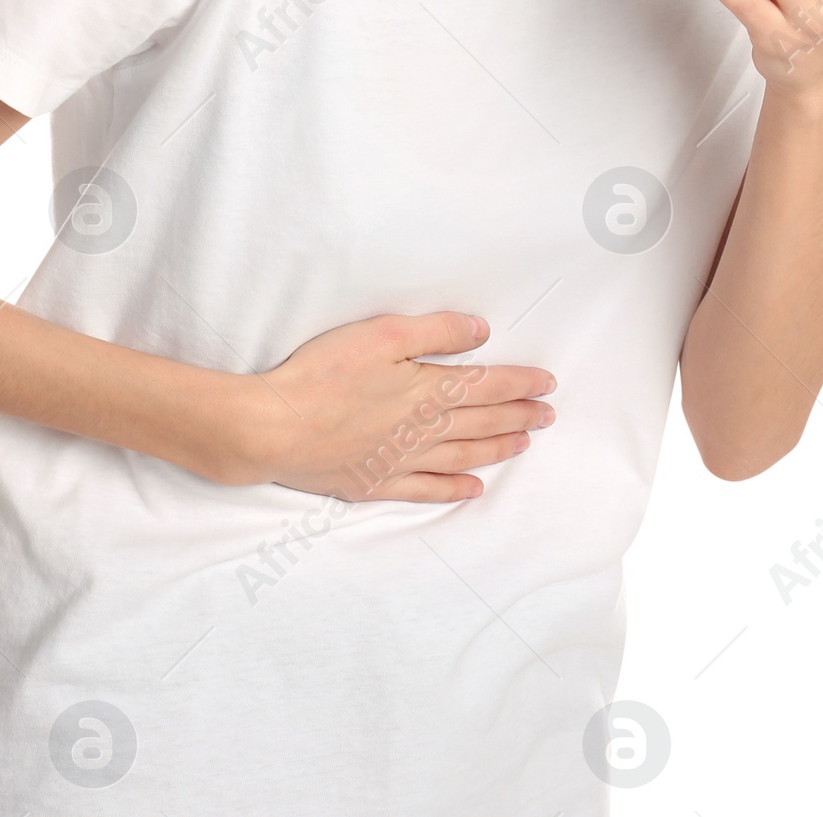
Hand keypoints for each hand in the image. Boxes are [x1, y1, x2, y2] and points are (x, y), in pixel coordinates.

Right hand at [226, 311, 555, 502]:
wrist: (274, 429)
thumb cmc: (323, 375)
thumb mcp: (382, 336)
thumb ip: (436, 333)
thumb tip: (482, 332)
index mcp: (426, 390)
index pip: (486, 385)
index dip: (519, 383)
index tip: (548, 383)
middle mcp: (422, 430)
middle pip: (481, 421)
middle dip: (518, 416)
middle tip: (548, 415)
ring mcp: (400, 461)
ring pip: (462, 456)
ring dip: (497, 449)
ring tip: (523, 445)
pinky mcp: (376, 482)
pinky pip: (427, 489)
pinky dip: (454, 489)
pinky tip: (473, 490)